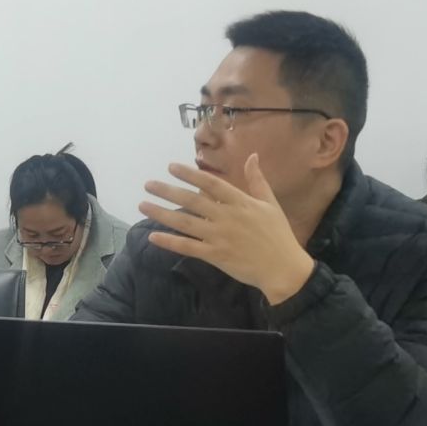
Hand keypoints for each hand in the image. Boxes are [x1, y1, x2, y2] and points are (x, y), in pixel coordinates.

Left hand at [140, 154, 315, 305]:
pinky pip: (188, 247)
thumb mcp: (270, 204)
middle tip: (148, 184)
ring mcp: (219, 237)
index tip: (171, 167)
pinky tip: (153, 236)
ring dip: (161, 214)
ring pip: (184, 223)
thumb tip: (252, 156)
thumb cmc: (278, 235)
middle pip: (191, 201)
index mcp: (240, 202)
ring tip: (143, 204)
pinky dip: (170, 242)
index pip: (210, 184)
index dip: (189, 174)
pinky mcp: (215, 255)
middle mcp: (226, 217)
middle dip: (167, 191)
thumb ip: (258, 180)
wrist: (283, 269)